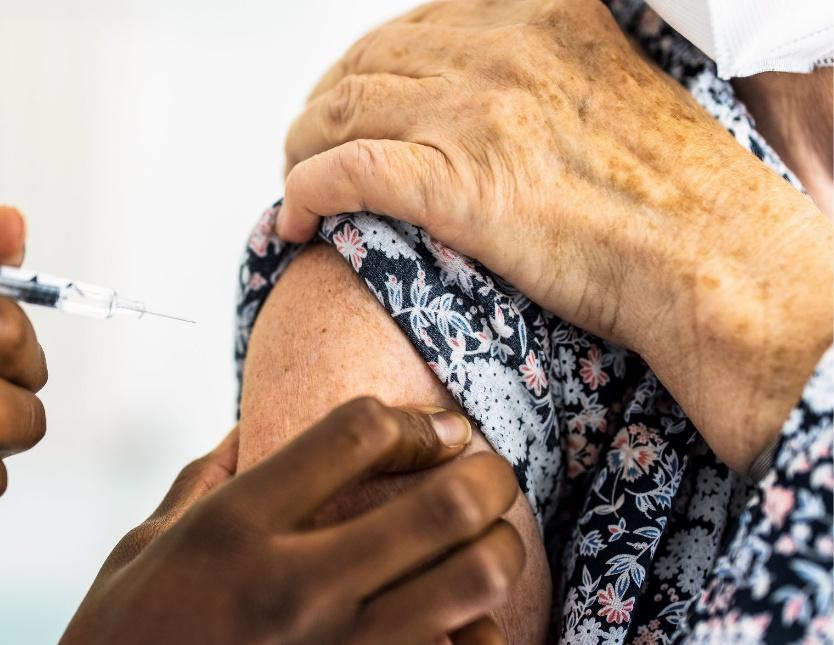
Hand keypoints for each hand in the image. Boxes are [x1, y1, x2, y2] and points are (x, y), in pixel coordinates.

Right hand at [40, 398, 524, 644]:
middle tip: (486, 473)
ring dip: (500, 548)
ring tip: (488, 541)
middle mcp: (299, 584)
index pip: (359, 433)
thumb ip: (202, 480)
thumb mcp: (139, 547)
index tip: (432, 429)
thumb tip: (248, 430)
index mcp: (236, 528)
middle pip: (446, 501)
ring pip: (476, 579)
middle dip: (487, 473)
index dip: (413, 419)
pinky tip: (461, 633)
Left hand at [275, 0, 832, 469]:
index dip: (365, 69)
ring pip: (341, 114)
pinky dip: (303, 193)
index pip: (414, 28)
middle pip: (365, 66)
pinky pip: (342, 174)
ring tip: (298, 182)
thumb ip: (551, 71)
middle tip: (309, 147)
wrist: (713, 257)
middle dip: (323, 109)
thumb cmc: (679, 193)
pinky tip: (295, 219)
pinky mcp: (453, 183)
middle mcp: (502, 52)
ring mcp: (473, 115)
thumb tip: (499, 96)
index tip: (352, 102)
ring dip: (302, 150)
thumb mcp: (615, 86)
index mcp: (541, 19)